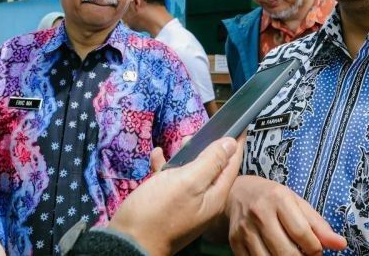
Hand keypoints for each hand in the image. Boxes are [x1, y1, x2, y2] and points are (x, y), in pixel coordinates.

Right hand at [108, 137, 242, 254]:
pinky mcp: (165, 203)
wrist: (128, 242)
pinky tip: (157, 155)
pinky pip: (170, 179)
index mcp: (214, 196)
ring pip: (191, 172)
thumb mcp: (188, 181)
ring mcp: (184, 202)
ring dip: (187, 154)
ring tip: (182, 140)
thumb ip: (212, 162)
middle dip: (210, 146)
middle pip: (213, 167)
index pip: (232, 165)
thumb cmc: (159, 211)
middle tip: (204, 129)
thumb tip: (231, 143)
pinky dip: (166, 165)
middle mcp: (203, 200)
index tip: (240, 124)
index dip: (236, 144)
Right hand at [226, 175, 346, 254]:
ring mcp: (245, 229)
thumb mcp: (297, 203)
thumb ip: (319, 225)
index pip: (302, 233)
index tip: (317, 251)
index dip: (315, 249)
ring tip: (293, 255)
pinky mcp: (235, 242)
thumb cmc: (273, 198)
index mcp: (279, 199)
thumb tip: (341, 245)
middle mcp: (260, 213)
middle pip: (286, 252)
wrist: (237, 193)